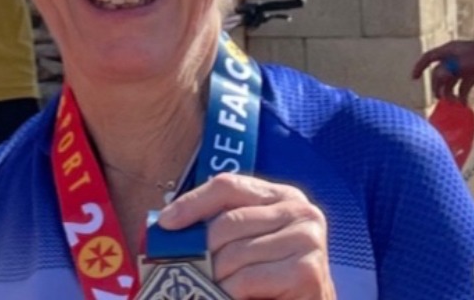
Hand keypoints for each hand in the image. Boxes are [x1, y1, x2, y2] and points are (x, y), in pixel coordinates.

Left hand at [160, 174, 334, 299]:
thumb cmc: (269, 279)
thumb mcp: (244, 243)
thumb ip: (217, 228)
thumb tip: (166, 223)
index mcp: (282, 196)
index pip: (228, 186)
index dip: (192, 202)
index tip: (165, 223)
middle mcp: (300, 211)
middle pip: (228, 222)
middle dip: (199, 251)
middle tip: (182, 269)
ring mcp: (307, 240)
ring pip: (234, 253)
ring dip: (213, 277)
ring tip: (206, 287)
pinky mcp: (307, 272)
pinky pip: (246, 278)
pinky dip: (227, 291)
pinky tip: (225, 296)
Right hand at [411, 36, 473, 103]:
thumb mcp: (466, 63)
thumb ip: (449, 69)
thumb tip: (436, 77)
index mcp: (449, 51)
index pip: (428, 58)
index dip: (419, 67)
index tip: (414, 79)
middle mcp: (454, 58)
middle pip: (439, 74)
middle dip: (438, 87)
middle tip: (441, 100)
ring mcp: (464, 67)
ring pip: (450, 82)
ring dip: (449, 93)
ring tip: (453, 104)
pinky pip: (462, 87)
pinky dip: (461, 95)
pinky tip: (464, 105)